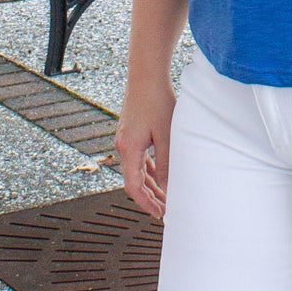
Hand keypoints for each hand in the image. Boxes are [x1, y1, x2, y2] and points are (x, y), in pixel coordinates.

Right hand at [114, 78, 175, 220]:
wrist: (146, 76)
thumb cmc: (157, 101)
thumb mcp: (166, 136)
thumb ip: (166, 163)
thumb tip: (168, 187)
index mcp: (129, 149)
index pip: (133, 186)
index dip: (146, 203)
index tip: (159, 214)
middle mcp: (123, 146)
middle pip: (134, 181)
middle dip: (149, 198)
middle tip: (165, 211)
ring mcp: (126, 140)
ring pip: (137, 171)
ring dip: (151, 185)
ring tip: (166, 197)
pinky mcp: (131, 133)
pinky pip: (139, 159)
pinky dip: (149, 170)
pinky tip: (161, 176)